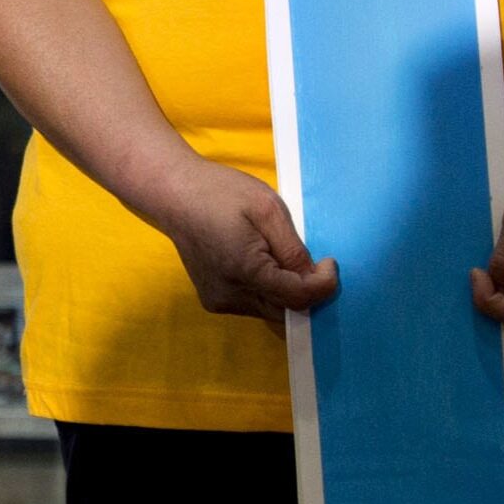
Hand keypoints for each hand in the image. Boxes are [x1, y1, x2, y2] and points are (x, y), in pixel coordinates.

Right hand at [141, 153, 337, 324]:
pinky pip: (253, 304)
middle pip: (285, 311)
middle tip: (313, 261)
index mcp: (245, 271)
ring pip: (270, 310)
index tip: (329, 262)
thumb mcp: (267, 209)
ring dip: (286, 291)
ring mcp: (219, 301)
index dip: (323, 285)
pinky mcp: (213, 299)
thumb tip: (314, 277)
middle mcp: (230, 296)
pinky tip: (262, 262)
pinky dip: (268, 290)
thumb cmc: (221, 193)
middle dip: (306, 290)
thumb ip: (292, 248)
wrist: (174, 193)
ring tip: (281, 256)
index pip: (298, 298)